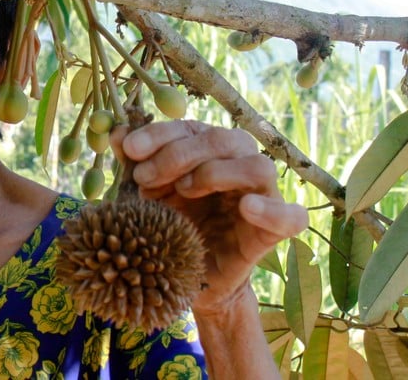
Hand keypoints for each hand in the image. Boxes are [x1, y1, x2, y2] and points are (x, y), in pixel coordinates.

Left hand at [111, 120, 307, 314]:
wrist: (182, 279)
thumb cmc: (166, 228)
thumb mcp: (144, 195)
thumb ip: (134, 163)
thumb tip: (116, 130)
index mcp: (209, 151)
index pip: (191, 127)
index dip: (159, 134)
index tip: (129, 150)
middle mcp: (239, 166)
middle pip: (225, 139)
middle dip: (179, 153)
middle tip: (146, 178)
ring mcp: (260, 198)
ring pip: (259, 166)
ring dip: (216, 172)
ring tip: (184, 190)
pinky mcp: (272, 232)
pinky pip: (291, 216)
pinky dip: (272, 209)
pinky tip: (245, 208)